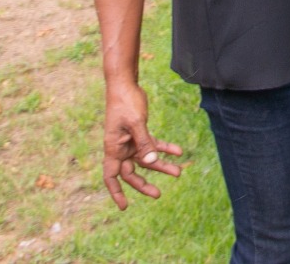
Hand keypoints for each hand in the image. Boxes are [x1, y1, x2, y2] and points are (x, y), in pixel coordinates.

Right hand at [102, 82, 182, 209]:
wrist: (125, 84)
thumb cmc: (125, 103)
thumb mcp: (136, 123)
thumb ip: (144, 143)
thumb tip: (151, 163)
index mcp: (113, 148)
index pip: (111, 176)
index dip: (116, 192)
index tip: (124, 206)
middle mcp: (120, 148)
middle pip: (131, 172)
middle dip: (144, 184)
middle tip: (158, 194)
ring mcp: (130, 141)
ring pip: (146, 159)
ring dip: (161, 166)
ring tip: (178, 173)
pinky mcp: (140, 132)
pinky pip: (153, 144)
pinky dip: (165, 148)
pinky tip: (178, 151)